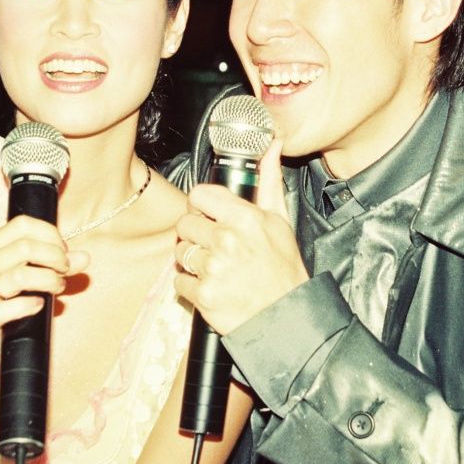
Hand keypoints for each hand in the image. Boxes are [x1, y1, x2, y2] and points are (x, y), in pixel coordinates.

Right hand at [0, 216, 86, 366]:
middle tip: (64, 271)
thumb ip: (55, 265)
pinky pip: (6, 309)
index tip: (62, 251)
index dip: (50, 235)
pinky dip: (30, 305)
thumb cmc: (4, 303)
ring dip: (48, 280)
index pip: (21, 225)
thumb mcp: (27, 279)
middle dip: (55, 257)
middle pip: (24, 247)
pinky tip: (39, 305)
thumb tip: (84, 257)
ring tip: (57, 288)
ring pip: (19, 276)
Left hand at [173, 140, 308, 335]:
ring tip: (216, 268)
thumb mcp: (279, 222)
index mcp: (245, 218)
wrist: (284, 317)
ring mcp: (213, 268)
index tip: (208, 216)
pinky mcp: (203, 294)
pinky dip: (192, 287)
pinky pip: (180, 282)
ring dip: (192, 261)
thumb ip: (268, 181)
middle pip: (185, 224)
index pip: (199, 195)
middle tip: (215, 247)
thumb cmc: (283, 269)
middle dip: (196, 235)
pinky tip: (213, 287)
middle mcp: (227, 240)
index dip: (201, 206)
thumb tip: (271, 146)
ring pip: (181, 252)